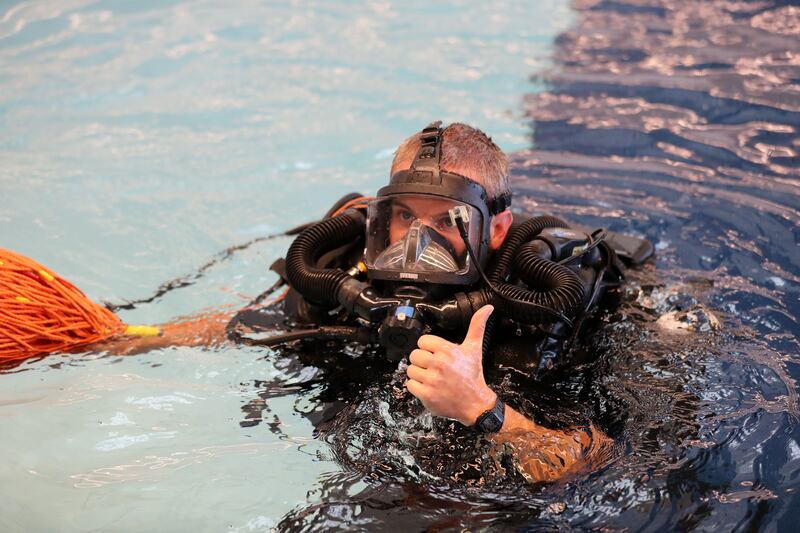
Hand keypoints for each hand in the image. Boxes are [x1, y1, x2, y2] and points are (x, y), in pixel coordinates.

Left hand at [405, 305, 496, 425]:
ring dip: (419, 375)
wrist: (475, 403)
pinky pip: (410, 385)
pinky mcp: (427, 394)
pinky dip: (417, 388)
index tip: (437, 355)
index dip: (428, 348)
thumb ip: (477, 326)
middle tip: (434, 368)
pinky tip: (429, 387)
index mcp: (448, 350)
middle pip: (414, 355)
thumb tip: (488, 307)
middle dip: (423, 362)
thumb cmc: (473, 375)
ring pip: (411, 370)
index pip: (422, 341)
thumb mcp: (474, 348)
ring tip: (432, 378)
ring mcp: (432, 380)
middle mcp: (439, 364)